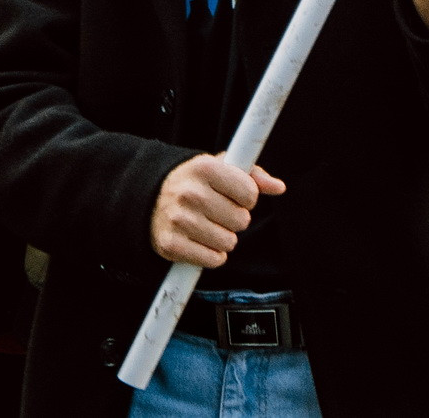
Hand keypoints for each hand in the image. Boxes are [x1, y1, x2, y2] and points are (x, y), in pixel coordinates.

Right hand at [150, 153, 286, 268]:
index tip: (232, 195)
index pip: (250, 194)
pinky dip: (211, 254)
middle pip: (241, 221)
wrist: (149, 198)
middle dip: (234, 219)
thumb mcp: (219, 168)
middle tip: (216, 211)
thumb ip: (252, 175)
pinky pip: (213, 260)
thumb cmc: (192, 183)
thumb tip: (278, 187)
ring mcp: (179, 220)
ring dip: (223, 238)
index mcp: (204, 168)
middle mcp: (190, 192)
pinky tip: (200, 240)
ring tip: (206, 225)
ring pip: (229, 243)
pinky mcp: (171, 244)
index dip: (246, 198)